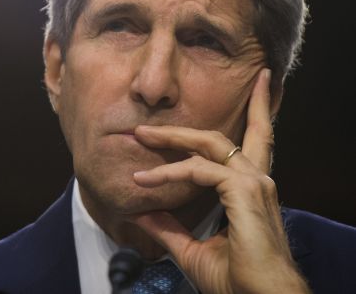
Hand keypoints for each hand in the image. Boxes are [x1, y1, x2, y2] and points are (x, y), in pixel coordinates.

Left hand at [129, 69, 309, 293]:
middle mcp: (257, 180)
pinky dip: (170, 172)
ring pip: (209, 144)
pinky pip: (198, 170)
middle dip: (187, 125)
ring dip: (172, 138)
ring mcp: (254, 183)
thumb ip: (168, 227)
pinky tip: (146, 179)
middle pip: (226, 135)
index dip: (240, 119)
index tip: (199, 122)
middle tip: (148, 125)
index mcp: (250, 191)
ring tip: (140, 135)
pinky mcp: (244, 191)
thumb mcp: (191, 249)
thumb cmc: (236, 280)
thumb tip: (142, 213)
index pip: (248, 145)